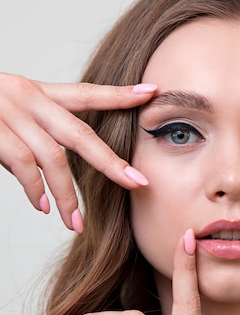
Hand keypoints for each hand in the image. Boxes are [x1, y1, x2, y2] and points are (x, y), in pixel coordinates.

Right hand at [0, 72, 156, 230]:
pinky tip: (42, 207)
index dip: (119, 94)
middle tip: (138, 184)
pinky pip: (22, 166)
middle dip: (111, 161)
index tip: (151, 92)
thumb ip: (33, 140)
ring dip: (67, 194)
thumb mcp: (7, 116)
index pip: (86, 93)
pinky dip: (35, 190)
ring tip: (76, 222)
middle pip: (80, 133)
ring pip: (52, 158)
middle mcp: (27, 97)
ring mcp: (8, 112)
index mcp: (37, 91)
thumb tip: (49, 184)